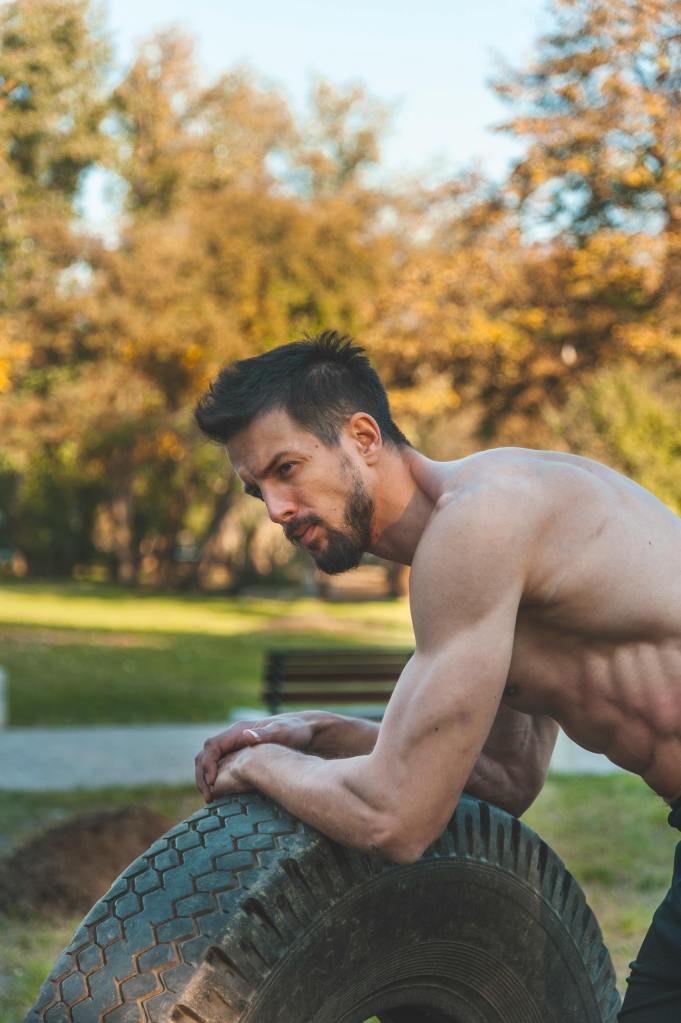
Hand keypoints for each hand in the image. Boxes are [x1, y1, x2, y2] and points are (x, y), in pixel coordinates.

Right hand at [195, 713, 315, 800]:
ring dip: (206, 779)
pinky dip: (215, 780)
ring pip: (210, 762)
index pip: (211, 746)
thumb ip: (266, 734)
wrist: (305, 731)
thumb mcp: (283, 732)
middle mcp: (234, 738)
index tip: (213, 782)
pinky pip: (220, 767)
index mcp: (239, 731)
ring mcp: (236, 747)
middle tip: (208, 797)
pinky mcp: (240, 756)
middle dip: (202, 775)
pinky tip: (221, 794)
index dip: (208, 764)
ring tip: (211, 798)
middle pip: (205, 755)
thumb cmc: (295, 731)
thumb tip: (247, 736)